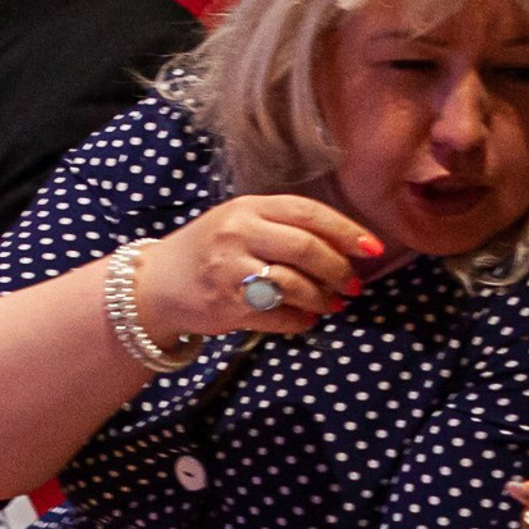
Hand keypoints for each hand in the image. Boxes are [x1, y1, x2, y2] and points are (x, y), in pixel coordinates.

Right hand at [129, 193, 384, 347]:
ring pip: (294, 284)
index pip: (307, 213)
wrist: (156, 284)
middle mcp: (238, 233)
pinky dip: (300, 320)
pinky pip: (278, 315)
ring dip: (322, 298)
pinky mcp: (227, 305)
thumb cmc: (209, 251)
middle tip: (353, 284)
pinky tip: (306, 319)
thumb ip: (284, 227)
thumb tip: (343, 247)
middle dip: (338, 269)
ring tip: (333, 304)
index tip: (372, 248)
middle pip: (305, 248)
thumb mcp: (241, 223)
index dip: (345, 231)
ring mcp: (230, 270)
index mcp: (248, 207)